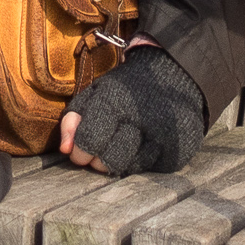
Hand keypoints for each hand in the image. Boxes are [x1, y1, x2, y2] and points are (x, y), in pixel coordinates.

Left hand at [58, 46, 206, 177]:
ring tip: (121, 145)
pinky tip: (142, 145)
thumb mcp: (95, 93)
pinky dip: (141, 160)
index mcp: (118, 100)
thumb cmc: (125, 89)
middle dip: (98, 162)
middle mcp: (144, 119)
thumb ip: (74, 119)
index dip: (80, 151)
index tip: (79, 154)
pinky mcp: (179, 151)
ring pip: (130, 167)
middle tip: (97, 155)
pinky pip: (151, 168)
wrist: (175, 76)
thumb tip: (65, 150)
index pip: (92, 138)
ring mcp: (165, 136)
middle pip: (111, 160)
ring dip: (120, 161)